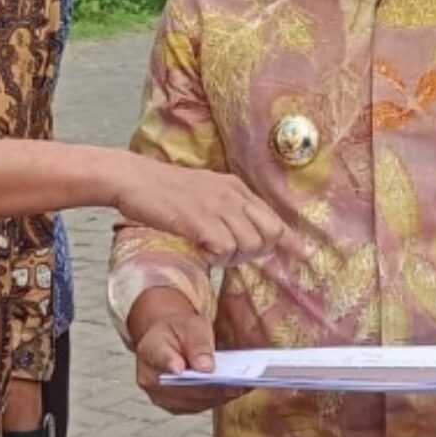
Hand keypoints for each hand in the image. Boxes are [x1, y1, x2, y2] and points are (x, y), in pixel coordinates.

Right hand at [113, 162, 295, 265]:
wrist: (133, 179)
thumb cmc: (164, 191)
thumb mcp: (205, 192)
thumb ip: (226, 209)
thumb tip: (243, 234)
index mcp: (235, 188)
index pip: (273, 217)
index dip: (288, 239)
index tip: (302, 254)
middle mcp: (232, 195)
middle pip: (269, 233)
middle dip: (257, 251)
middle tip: (232, 254)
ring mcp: (218, 206)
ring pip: (250, 244)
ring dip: (232, 257)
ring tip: (210, 250)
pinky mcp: (201, 220)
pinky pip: (225, 249)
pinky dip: (215, 257)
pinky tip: (200, 248)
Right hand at [132, 307, 249, 414]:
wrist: (170, 339)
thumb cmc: (179, 330)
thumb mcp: (191, 325)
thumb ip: (197, 344)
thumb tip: (206, 367)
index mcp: (150, 349)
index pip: (160, 358)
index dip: (172, 364)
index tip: (186, 369)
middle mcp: (150, 377)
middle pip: (179, 387)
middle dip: (208, 387)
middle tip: (234, 383)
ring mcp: (160, 395)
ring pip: (189, 402)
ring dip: (215, 397)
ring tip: (239, 388)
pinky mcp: (174, 405)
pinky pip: (195, 406)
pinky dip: (214, 400)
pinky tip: (232, 391)